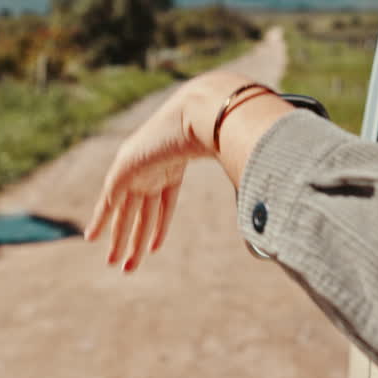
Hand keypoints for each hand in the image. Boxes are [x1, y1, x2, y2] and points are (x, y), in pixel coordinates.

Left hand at [84, 71, 293, 272]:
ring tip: (114, 264)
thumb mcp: (240, 164)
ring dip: (119, 238)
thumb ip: (253, 177)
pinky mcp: (126, 167)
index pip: (163, 203)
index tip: (154, 247)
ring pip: (125, 211)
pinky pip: (109, 199)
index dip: (158, 226)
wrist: (204, 111)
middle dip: (134, 239)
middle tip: (126, 266)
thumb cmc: (225, 134)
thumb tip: (285, 191)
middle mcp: (153, 168)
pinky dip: (101, 219)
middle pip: (141, 212)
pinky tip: (92, 237)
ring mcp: (139, 167)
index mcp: (174, 165)